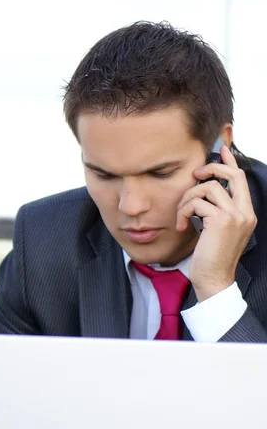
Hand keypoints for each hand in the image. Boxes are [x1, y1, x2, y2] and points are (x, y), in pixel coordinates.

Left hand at [176, 146, 256, 300]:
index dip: (230, 162)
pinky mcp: (221, 221)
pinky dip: (183, 212)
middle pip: (231, 175)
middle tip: (194, 175)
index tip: (221, 149)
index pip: (241, 180)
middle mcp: (245, 212)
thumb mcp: (215, 228)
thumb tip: (201, 188)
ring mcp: (235, 216)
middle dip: (210, 169)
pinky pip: (196, 203)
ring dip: (187, 199)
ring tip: (182, 216)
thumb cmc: (210, 255)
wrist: (213, 279)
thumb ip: (214, 209)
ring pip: (207, 188)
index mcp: (246, 213)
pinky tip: (181, 227)